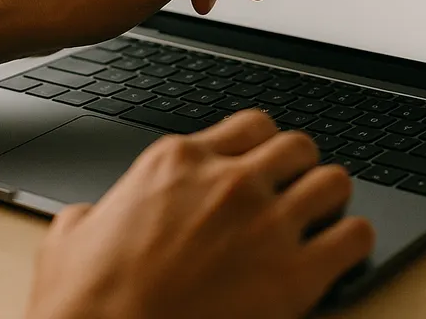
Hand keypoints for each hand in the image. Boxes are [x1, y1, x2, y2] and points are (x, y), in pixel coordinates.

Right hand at [25, 111, 374, 318]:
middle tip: (294, 188)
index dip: (264, 142)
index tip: (264, 160)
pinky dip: (353, 239)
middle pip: (297, 144)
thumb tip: (91, 217)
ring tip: (322, 215)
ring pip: (333, 179)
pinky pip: (354, 236)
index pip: (252, 123)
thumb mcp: (71, 236)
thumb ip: (94, 213)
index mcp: (179, 162)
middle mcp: (229, 181)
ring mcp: (265, 224)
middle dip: (299, 165)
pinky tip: (340, 250)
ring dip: (330, 196)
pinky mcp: (292, 276)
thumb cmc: (85, 303)